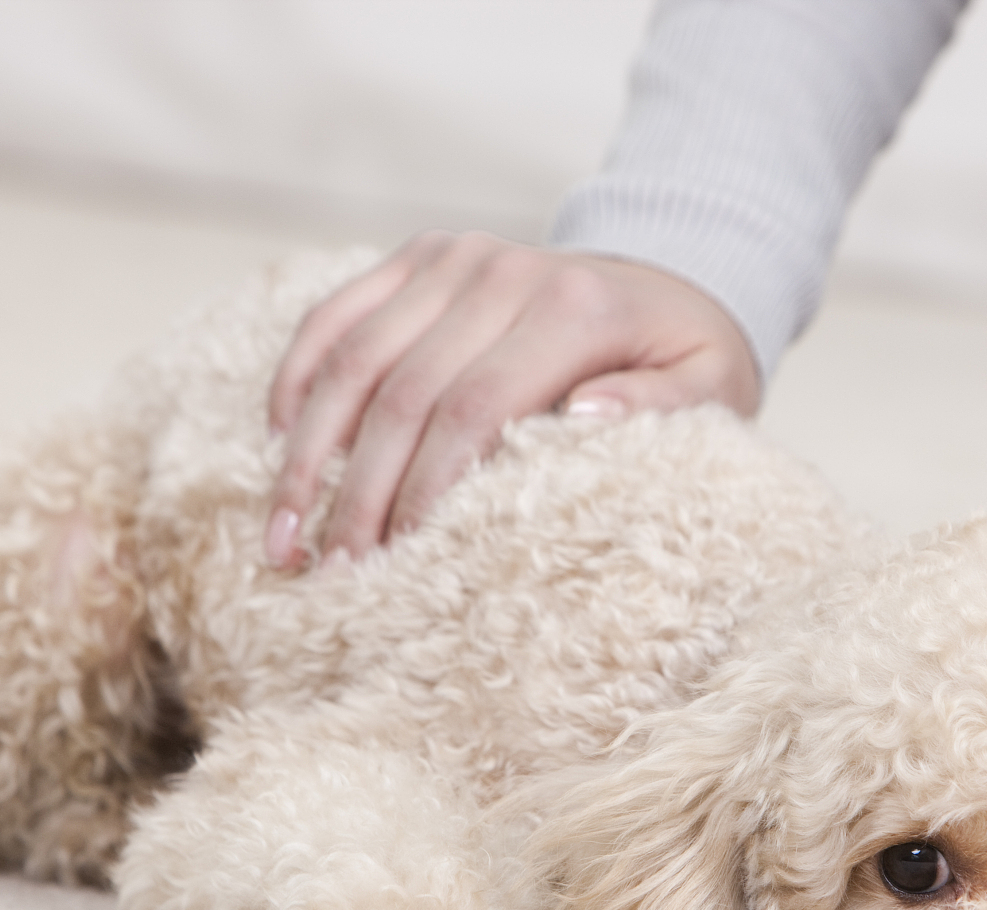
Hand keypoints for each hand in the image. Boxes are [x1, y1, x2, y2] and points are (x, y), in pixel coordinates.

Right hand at [263, 230, 760, 568]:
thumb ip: (660, 406)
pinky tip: (276, 449)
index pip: (474, 411)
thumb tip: (583, 414)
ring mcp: (455, 257)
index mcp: (573, 310)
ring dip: (306, 454)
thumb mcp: (711, 386)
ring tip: (279, 537)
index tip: (394, 564)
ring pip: (353, 360)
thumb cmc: (686, 355)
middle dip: (356, 494)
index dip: (425, 490)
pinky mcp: (421, 256)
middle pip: (403, 394)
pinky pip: (337, 316)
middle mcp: (503, 272)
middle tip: (327, 575)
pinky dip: (298, 380)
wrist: (670, 273)